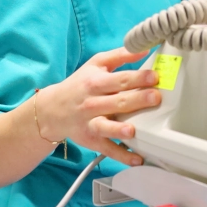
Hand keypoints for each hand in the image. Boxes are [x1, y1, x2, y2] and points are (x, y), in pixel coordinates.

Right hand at [35, 47, 159, 165]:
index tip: (154, 77)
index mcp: (96, 83)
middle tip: (155, 98)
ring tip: (133, 131)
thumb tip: (144, 48)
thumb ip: (120, 55)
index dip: (137, 78)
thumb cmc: (80, 84)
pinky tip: (137, 158)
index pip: (119, 79)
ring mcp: (91, 123)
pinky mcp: (92, 140)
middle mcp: (93, 103)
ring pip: (107, 127)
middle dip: (136, 100)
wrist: (52, 109)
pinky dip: (122, 155)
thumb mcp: (96, 64)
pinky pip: (108, 149)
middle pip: (117, 102)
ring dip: (120, 130)